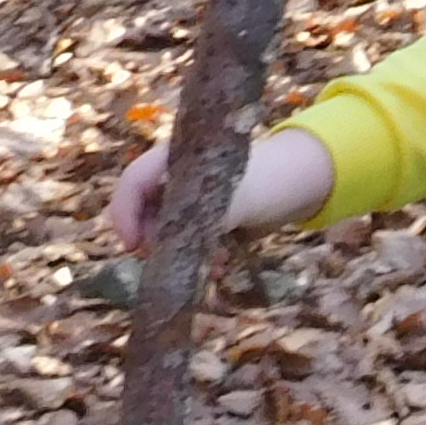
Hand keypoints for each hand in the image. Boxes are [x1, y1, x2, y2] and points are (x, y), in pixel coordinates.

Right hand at [107, 126, 336, 253]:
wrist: (300, 187)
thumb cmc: (269, 181)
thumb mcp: (235, 200)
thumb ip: (202, 220)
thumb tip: (168, 249)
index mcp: (174, 158)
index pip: (132, 182)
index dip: (125, 214)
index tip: (132, 246)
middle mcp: (173, 177)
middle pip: (141, 210)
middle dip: (152, 239)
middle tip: (168, 262)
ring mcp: (186, 198)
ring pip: (162, 230)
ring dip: (177, 252)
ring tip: (208, 266)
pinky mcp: (200, 219)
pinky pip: (183, 240)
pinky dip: (195, 255)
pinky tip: (218, 267)